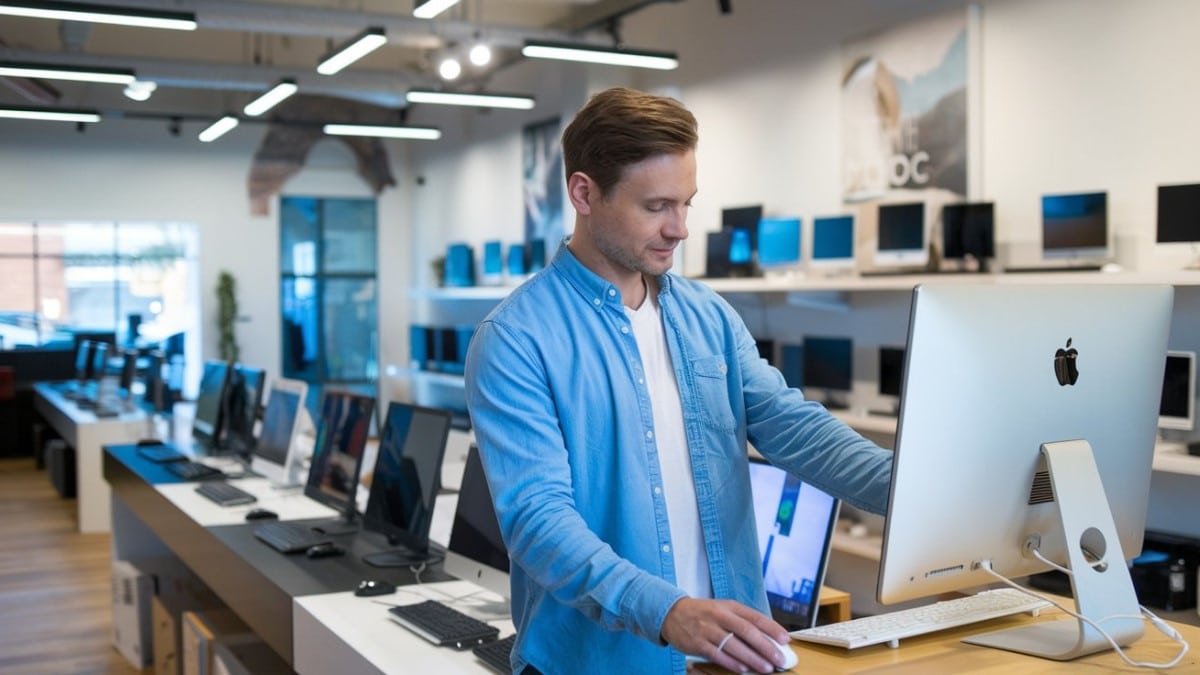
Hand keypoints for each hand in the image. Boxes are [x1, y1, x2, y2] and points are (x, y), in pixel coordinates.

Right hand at [662, 597, 792, 672]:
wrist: (671, 613)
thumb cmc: (703, 613)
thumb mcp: (723, 609)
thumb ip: (742, 621)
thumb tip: (766, 637)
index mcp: (729, 606)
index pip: (754, 617)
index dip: (771, 628)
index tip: (785, 639)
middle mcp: (719, 616)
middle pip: (746, 631)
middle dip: (765, 646)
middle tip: (779, 658)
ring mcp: (707, 629)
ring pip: (733, 645)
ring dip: (752, 658)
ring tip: (766, 667)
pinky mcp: (697, 643)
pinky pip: (717, 654)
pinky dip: (731, 663)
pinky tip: (743, 669)